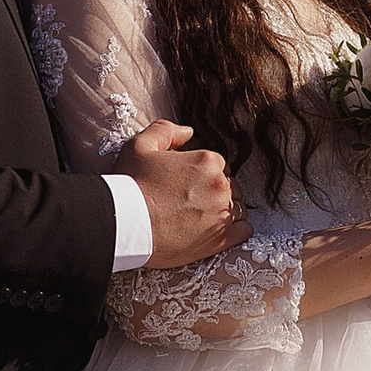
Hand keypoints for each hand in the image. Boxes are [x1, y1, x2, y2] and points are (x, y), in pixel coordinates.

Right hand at [128, 115, 238, 265]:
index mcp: (206, 161)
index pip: (217, 163)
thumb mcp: (140, 146)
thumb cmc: (131, 185)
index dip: (201, 173)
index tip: (187, 184)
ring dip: (224, 210)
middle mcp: (219, 185)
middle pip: (228, 185)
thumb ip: (166, 131)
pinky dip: (236, 230)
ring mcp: (222, 212)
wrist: (125, 223)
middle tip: (191, 201)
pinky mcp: (221, 238)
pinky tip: (218, 230)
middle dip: (213, 191)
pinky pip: (244, 231)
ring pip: (237, 207)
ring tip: (200, 217)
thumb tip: (188, 132)